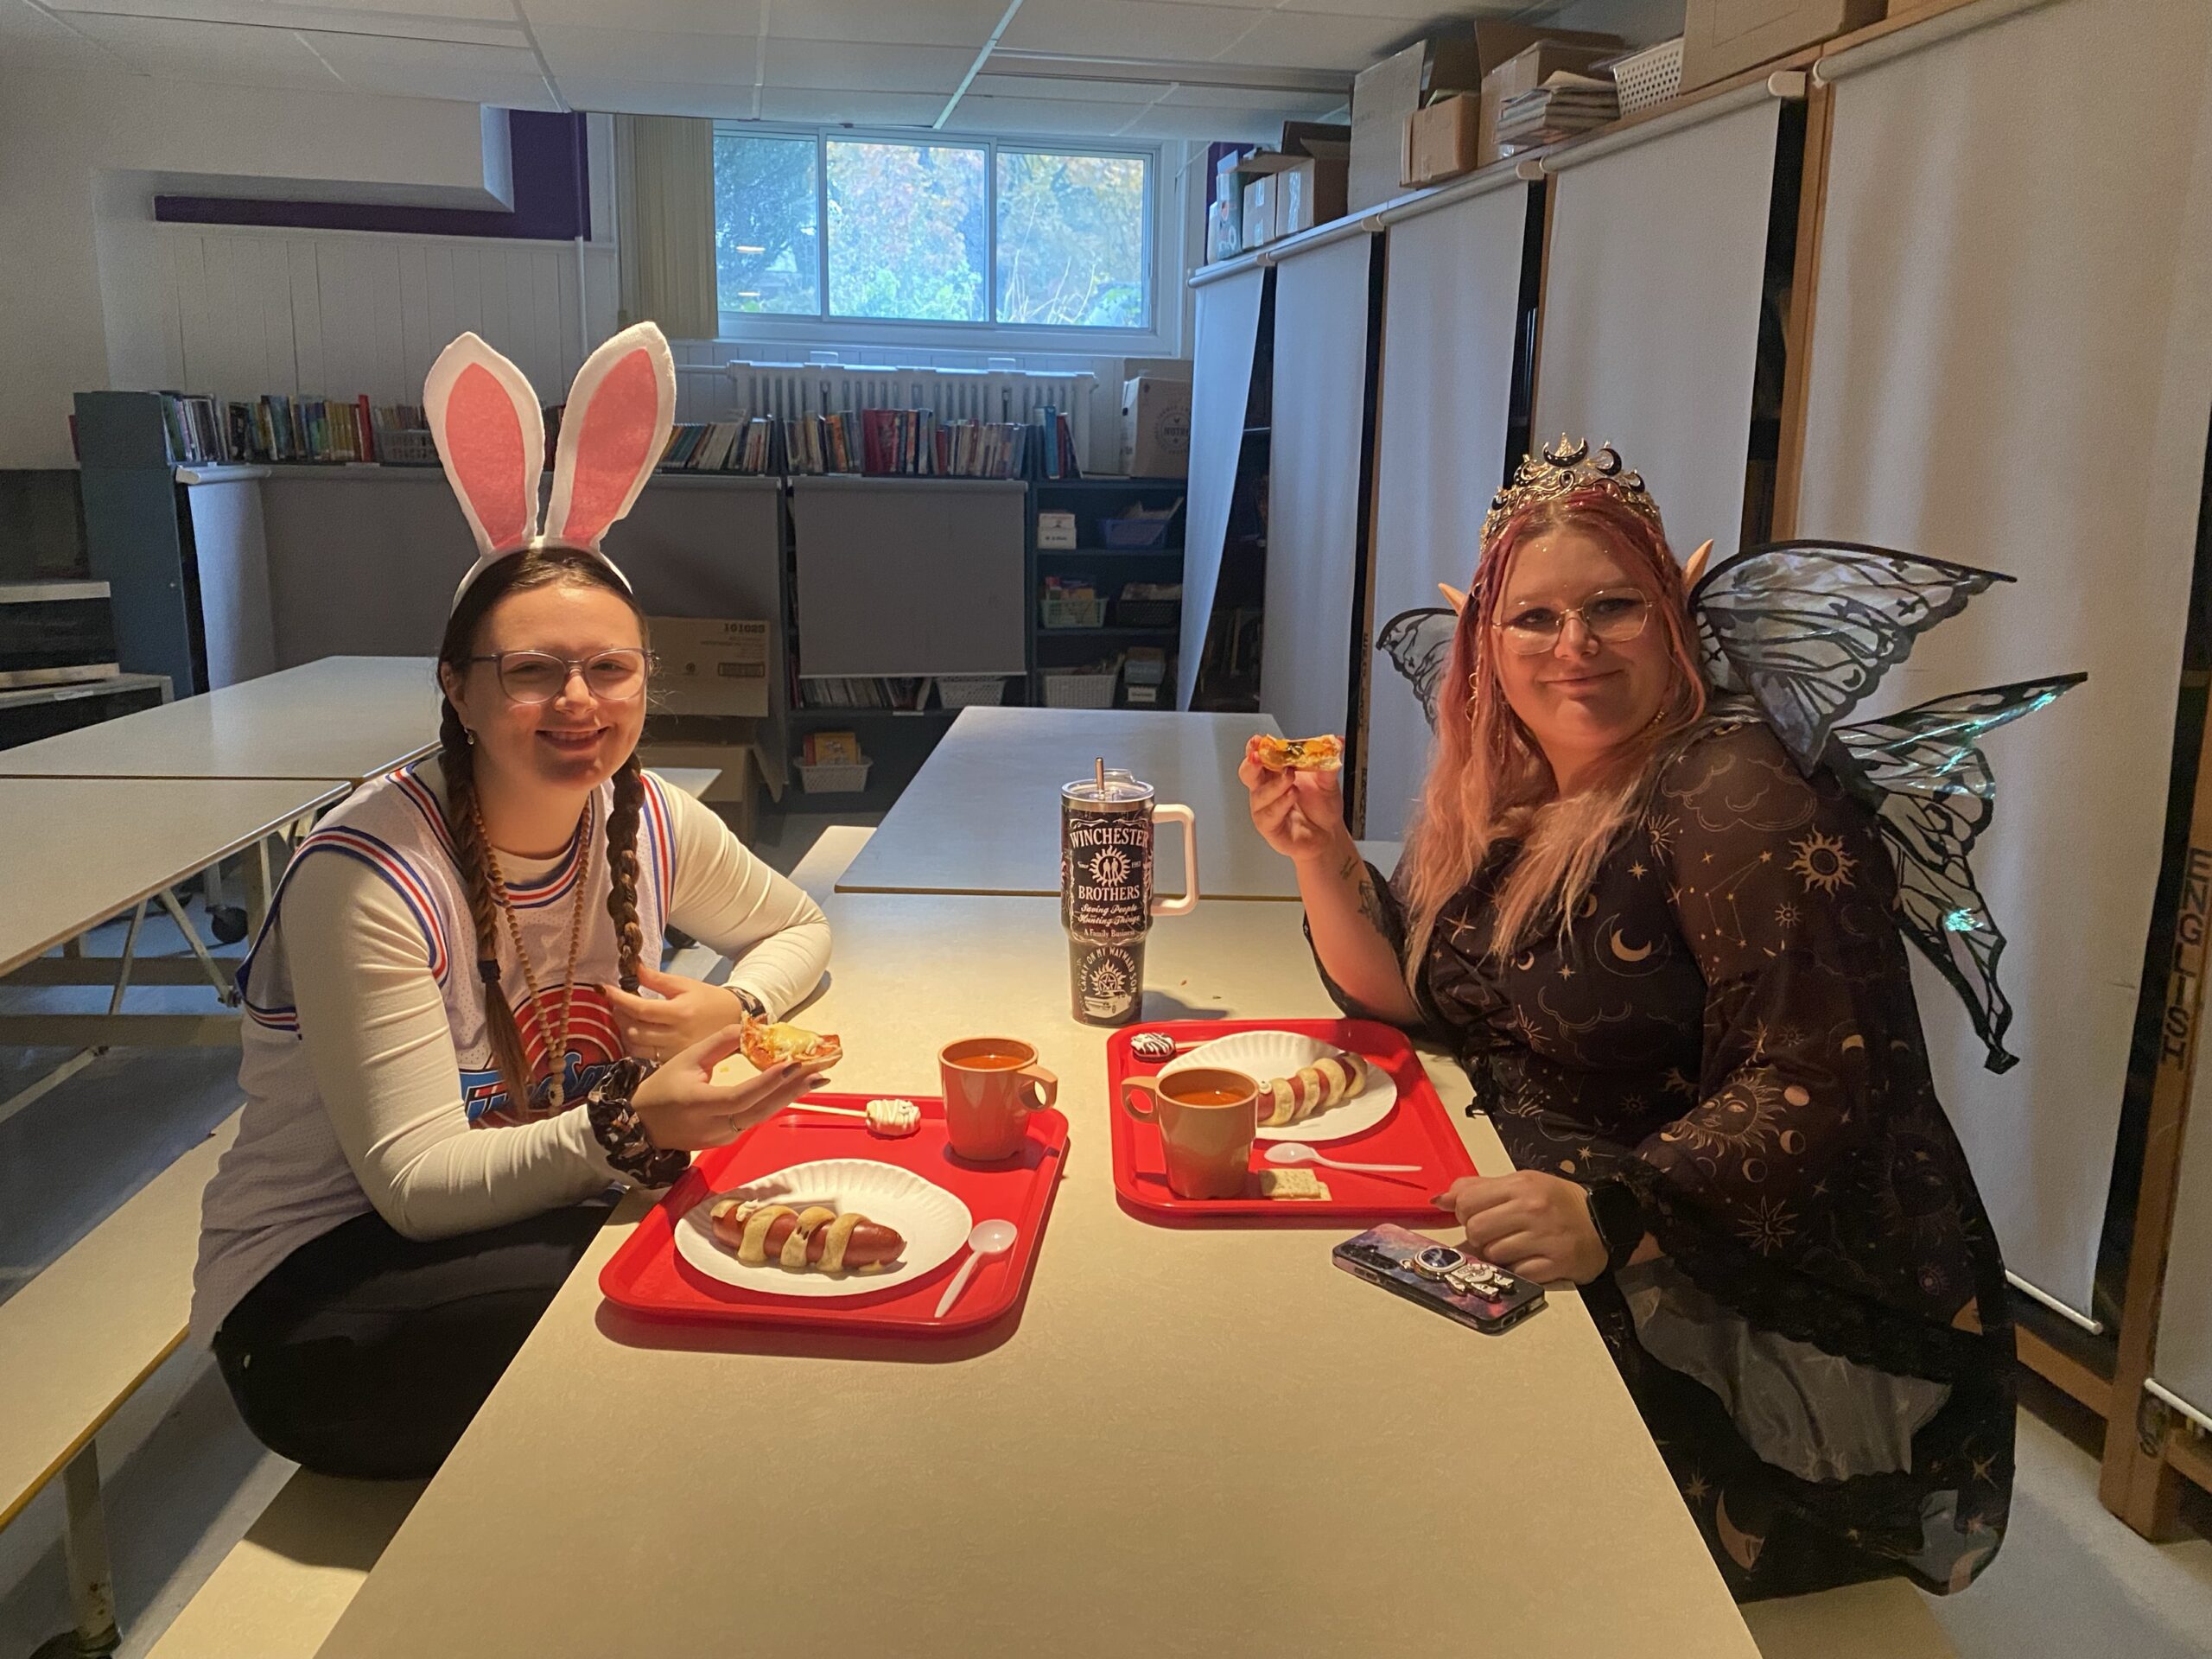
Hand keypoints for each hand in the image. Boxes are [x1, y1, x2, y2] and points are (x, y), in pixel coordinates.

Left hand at [604, 963, 750, 1063]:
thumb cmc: (709, 999)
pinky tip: (639, 1032)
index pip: (640, 1009)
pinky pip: (644, 1056)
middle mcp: (676, 1035)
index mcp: (680, 1012)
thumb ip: (656, 979)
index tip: (604, 989)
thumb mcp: (685, 984)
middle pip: (633, 1029)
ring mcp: (675, 1051)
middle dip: (620, 1014)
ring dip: (625, 1030)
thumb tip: (632, 967)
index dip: (618, 999)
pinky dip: (635, 1043)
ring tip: (629, 1017)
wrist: (735, 1021)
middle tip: (620, 1002)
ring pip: (635, 1045)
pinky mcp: (674, 1061)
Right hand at [630, 1024, 824, 1151]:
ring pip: (761, 1116)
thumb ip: (718, 1043)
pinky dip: (773, 1102)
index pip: (740, 1097)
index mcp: (699, 1104)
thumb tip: (749, 1028)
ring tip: (814, 1078)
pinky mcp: (727, 1140)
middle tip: (819, 1072)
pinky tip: (791, 1088)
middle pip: (760, 1110)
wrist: (643, 1126)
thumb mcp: (686, 1059)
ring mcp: (722, 1137)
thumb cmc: (663, 1088)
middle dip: (792, 1090)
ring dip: (788, 1096)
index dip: (767, 1083)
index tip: (790, 1065)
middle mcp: (714, 1126)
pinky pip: (754, 1118)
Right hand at [1238, 739, 1347, 864]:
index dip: (1256, 747)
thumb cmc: (1321, 807)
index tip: (1259, 739)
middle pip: (1248, 773)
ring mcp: (1265, 809)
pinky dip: (1280, 803)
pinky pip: (1268, 815)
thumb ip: (1329, 762)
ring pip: (1259, 794)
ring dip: (1275, 783)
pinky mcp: (1270, 827)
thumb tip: (1337, 742)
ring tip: (1291, 776)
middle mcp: (1266, 789)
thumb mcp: (1328, 781)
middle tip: (1259, 756)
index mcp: (1276, 773)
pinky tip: (1291, 795)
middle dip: (1252, 763)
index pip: (1260, 756)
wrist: (1329, 834)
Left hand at [1431, 1170, 1608, 1284]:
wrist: (1606, 1222)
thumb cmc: (1557, 1202)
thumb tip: (1440, 1199)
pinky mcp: (1556, 1264)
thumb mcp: (1522, 1183)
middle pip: (1476, 1230)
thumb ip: (1480, 1188)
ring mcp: (1545, 1238)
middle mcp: (1532, 1209)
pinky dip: (1517, 1270)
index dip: (1465, 1213)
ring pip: (1493, 1254)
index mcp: (1521, 1185)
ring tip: (1514, 1247)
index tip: (1477, 1216)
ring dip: (1497, 1255)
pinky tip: (1528, 1260)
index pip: (1467, 1202)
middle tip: (1495, 1234)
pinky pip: (1517, 1273)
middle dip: (1478, 1236)